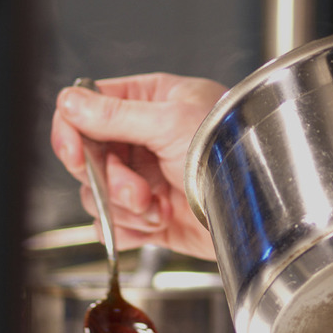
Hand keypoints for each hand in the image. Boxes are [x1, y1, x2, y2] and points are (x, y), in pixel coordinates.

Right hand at [50, 73, 224, 259]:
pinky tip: (154, 224)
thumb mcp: (171, 122)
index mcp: (150, 102)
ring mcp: (145, 180)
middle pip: (87, 156)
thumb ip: (114, 114)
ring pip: (96, 194)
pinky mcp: (150, 217)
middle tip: (133, 188)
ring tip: (156, 206)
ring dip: (122, 206)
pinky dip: (127, 230)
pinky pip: (112, 227)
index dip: (73, 129)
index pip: (88, 107)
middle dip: (107, 178)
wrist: (261, 211)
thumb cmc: (233, 152)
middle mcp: (144, 139)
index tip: (73, 151)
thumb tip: (70, 102)